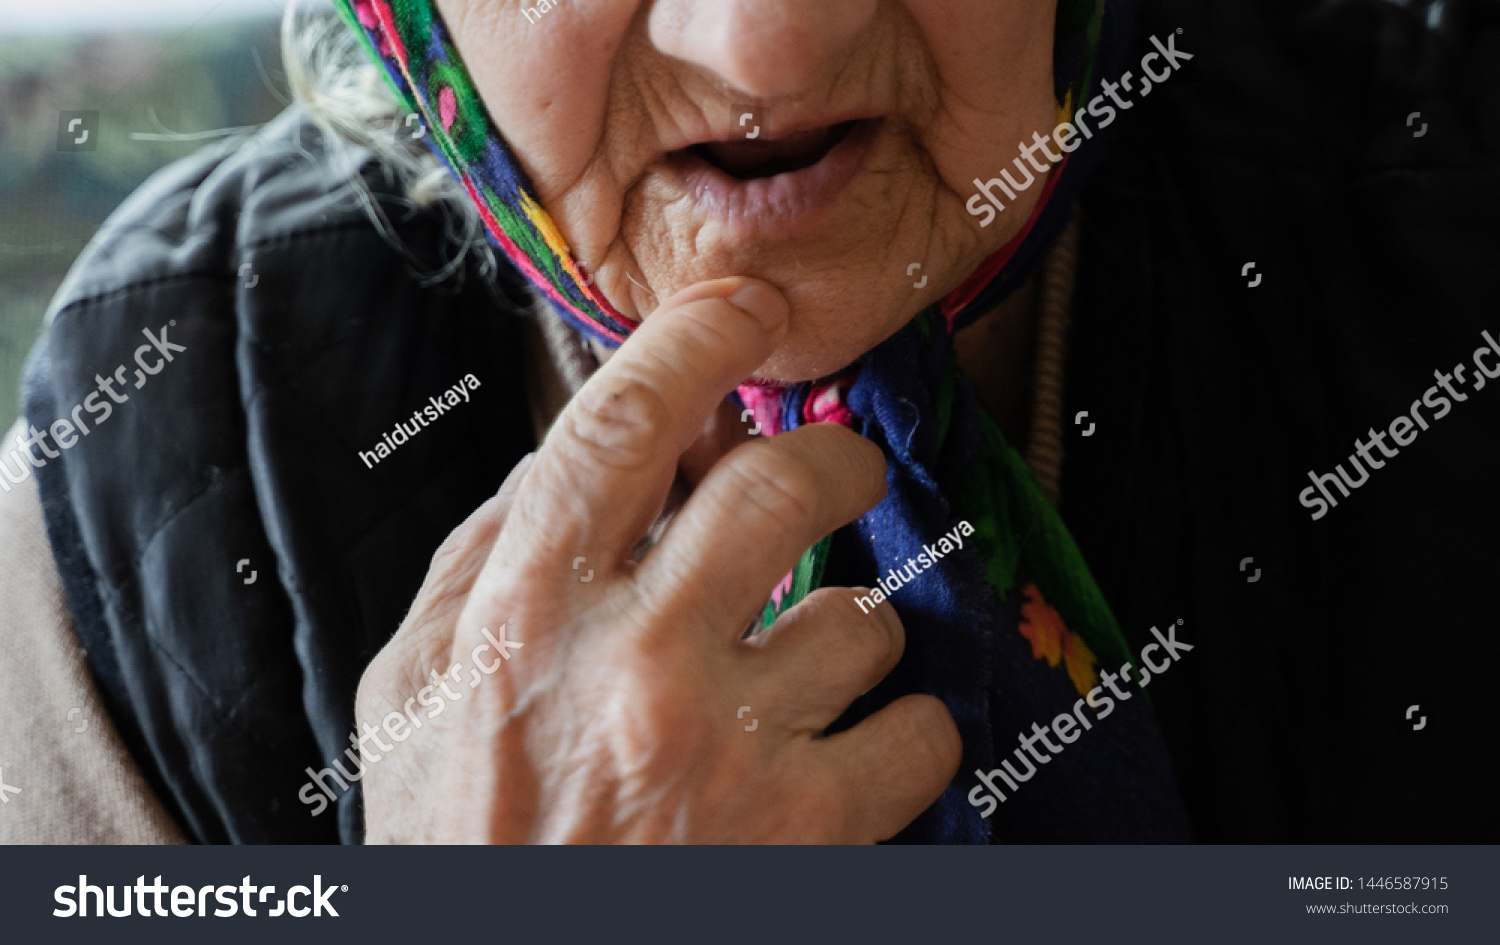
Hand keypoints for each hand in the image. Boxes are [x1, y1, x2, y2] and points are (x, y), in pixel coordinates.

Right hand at [357, 277, 960, 842]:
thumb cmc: (463, 845)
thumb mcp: (410, 695)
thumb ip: (476, 563)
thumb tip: (559, 464)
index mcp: (525, 613)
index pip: (621, 426)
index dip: (694, 341)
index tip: (741, 309)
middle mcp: (634, 662)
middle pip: (784, 486)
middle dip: (834, 464)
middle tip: (840, 477)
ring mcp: (730, 747)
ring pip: (866, 617)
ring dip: (850, 636)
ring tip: (807, 676)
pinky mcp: (810, 833)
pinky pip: (921, 728)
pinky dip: (902, 732)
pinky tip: (850, 757)